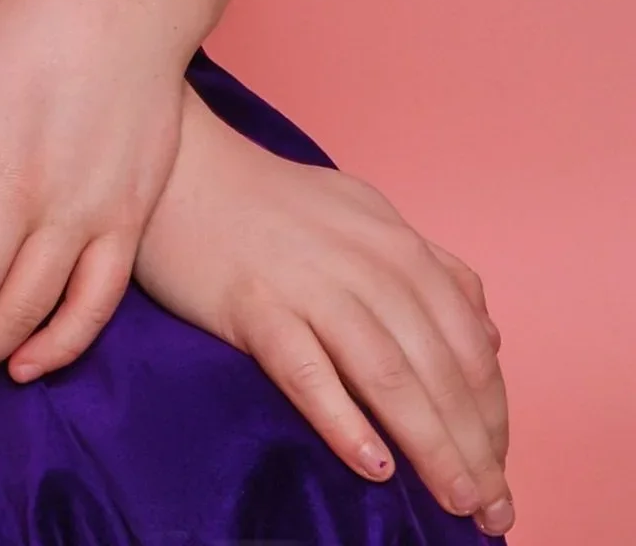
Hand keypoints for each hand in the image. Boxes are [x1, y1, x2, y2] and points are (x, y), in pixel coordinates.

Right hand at [135, 89, 514, 536]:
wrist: (178, 168)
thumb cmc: (270, 200)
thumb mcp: (364, 215)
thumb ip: (427, 267)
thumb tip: (487, 334)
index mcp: (397, 245)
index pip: (468, 343)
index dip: (493, 414)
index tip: (500, 470)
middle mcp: (364, 262)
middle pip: (437, 367)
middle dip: (474, 447)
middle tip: (491, 510)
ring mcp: (307, 283)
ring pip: (388, 375)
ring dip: (431, 446)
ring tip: (454, 501)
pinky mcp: (252, 304)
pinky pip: (306, 369)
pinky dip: (344, 420)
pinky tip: (374, 464)